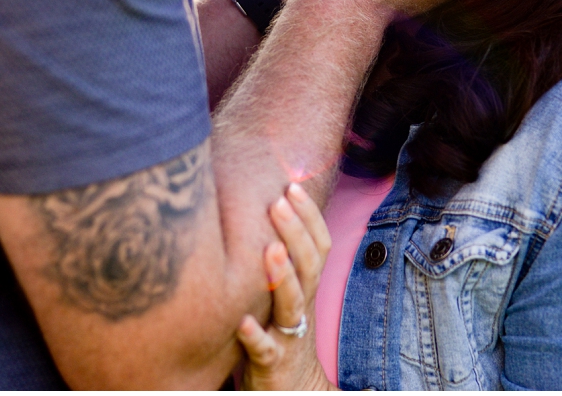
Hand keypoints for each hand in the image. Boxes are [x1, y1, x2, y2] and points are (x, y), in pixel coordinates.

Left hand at [237, 184, 335, 389]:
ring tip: (270, 249)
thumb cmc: (280, 332)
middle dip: (296, 233)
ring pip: (293, 304)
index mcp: (306, 288)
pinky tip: (243, 322)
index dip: (310, 217)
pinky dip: (256, 336)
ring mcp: (289, 335)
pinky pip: (265, 350)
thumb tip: (266, 206)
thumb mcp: (285, 294)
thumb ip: (279, 259)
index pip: (318, 246)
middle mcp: (302, 307)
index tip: (293, 186)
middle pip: (309, 266)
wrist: (294, 389)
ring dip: (283, 276)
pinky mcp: (272, 364)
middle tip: (279, 202)